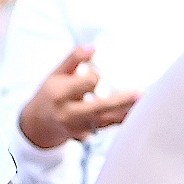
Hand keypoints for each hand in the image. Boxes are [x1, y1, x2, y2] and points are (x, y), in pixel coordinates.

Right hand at [18, 45, 140, 148]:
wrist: (39, 124)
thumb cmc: (50, 94)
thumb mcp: (56, 72)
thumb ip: (74, 58)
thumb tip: (93, 47)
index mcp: (60, 95)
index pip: (87, 83)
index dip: (95, 76)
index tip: (95, 74)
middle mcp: (70, 114)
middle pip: (100, 107)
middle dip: (122, 101)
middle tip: (141, 93)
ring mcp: (79, 127)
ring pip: (108, 120)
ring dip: (127, 111)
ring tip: (144, 102)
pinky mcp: (87, 136)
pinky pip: (108, 126)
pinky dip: (122, 118)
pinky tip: (135, 111)